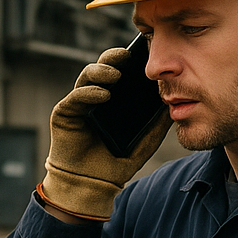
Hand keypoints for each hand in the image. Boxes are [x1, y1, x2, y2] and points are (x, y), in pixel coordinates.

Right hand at [39, 48, 169, 220]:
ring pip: (87, 77)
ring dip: (101, 71)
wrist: (93, 185)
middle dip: (113, 58)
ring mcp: (79, 104)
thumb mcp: (145, 142)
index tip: (143, 53)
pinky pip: (76, 96)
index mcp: (113, 100)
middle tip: (126, 55)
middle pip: (102, 69)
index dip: (129, 62)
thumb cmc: (116, 163)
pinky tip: (103, 94)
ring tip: (116, 75)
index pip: (120, 72)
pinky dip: (88, 92)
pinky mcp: (64, 113)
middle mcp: (94, 97)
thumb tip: (173, 103)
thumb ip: (157, 124)